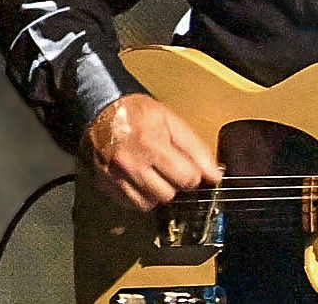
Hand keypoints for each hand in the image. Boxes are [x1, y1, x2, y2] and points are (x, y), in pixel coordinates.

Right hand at [83, 93, 219, 210]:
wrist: (103, 111)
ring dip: (158, 193)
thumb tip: (214, 175)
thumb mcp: (173, 121)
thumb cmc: (140, 114)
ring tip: (156, 175)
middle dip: (176, 185)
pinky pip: (131, 204)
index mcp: (152, 143)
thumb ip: (196, 149)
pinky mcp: (104, 184)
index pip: (186, 179)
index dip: (194, 176)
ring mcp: (115, 176)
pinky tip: (142, 180)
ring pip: (150, 203)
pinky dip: (140, 196)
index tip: (192, 171)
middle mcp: (131, 162)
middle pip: (168, 194)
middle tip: (173, 171)